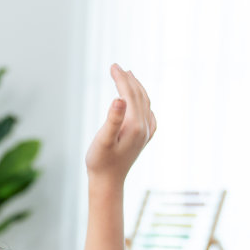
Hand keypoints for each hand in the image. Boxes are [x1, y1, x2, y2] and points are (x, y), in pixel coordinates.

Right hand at [85, 64, 156, 183]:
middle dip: (128, 80)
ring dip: (136, 88)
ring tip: (128, 76)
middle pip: (139, 96)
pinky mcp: (143, 138)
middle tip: (116, 67)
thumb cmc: (101, 162)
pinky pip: (148, 115)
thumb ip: (112, 119)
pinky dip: (143, 102)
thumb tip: (119, 98)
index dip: (120, 79)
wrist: (108, 183)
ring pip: (145, 103)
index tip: (112, 66)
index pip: (129, 94)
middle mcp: (145, 127)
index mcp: (135, 125)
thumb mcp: (103, 140)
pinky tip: (138, 102)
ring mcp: (146, 133)